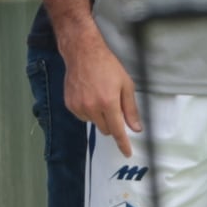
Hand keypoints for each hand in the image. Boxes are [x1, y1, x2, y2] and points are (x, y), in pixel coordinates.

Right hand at [61, 29, 143, 155]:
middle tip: (113, 105)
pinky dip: (89, 111)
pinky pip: (83, 117)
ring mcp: (79, 107)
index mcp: (108, 102)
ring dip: (99, 116)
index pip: (117, 130)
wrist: (83, 54)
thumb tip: (135, 128)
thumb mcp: (126, 85)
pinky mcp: (70, 105)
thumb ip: (130, 109)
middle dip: (112, 123)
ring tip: (99, 95)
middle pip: (106, 129)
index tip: (127, 153)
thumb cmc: (107, 66)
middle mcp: (92, 107)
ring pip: (94, 123)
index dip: (123, 144)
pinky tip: (89, 95)